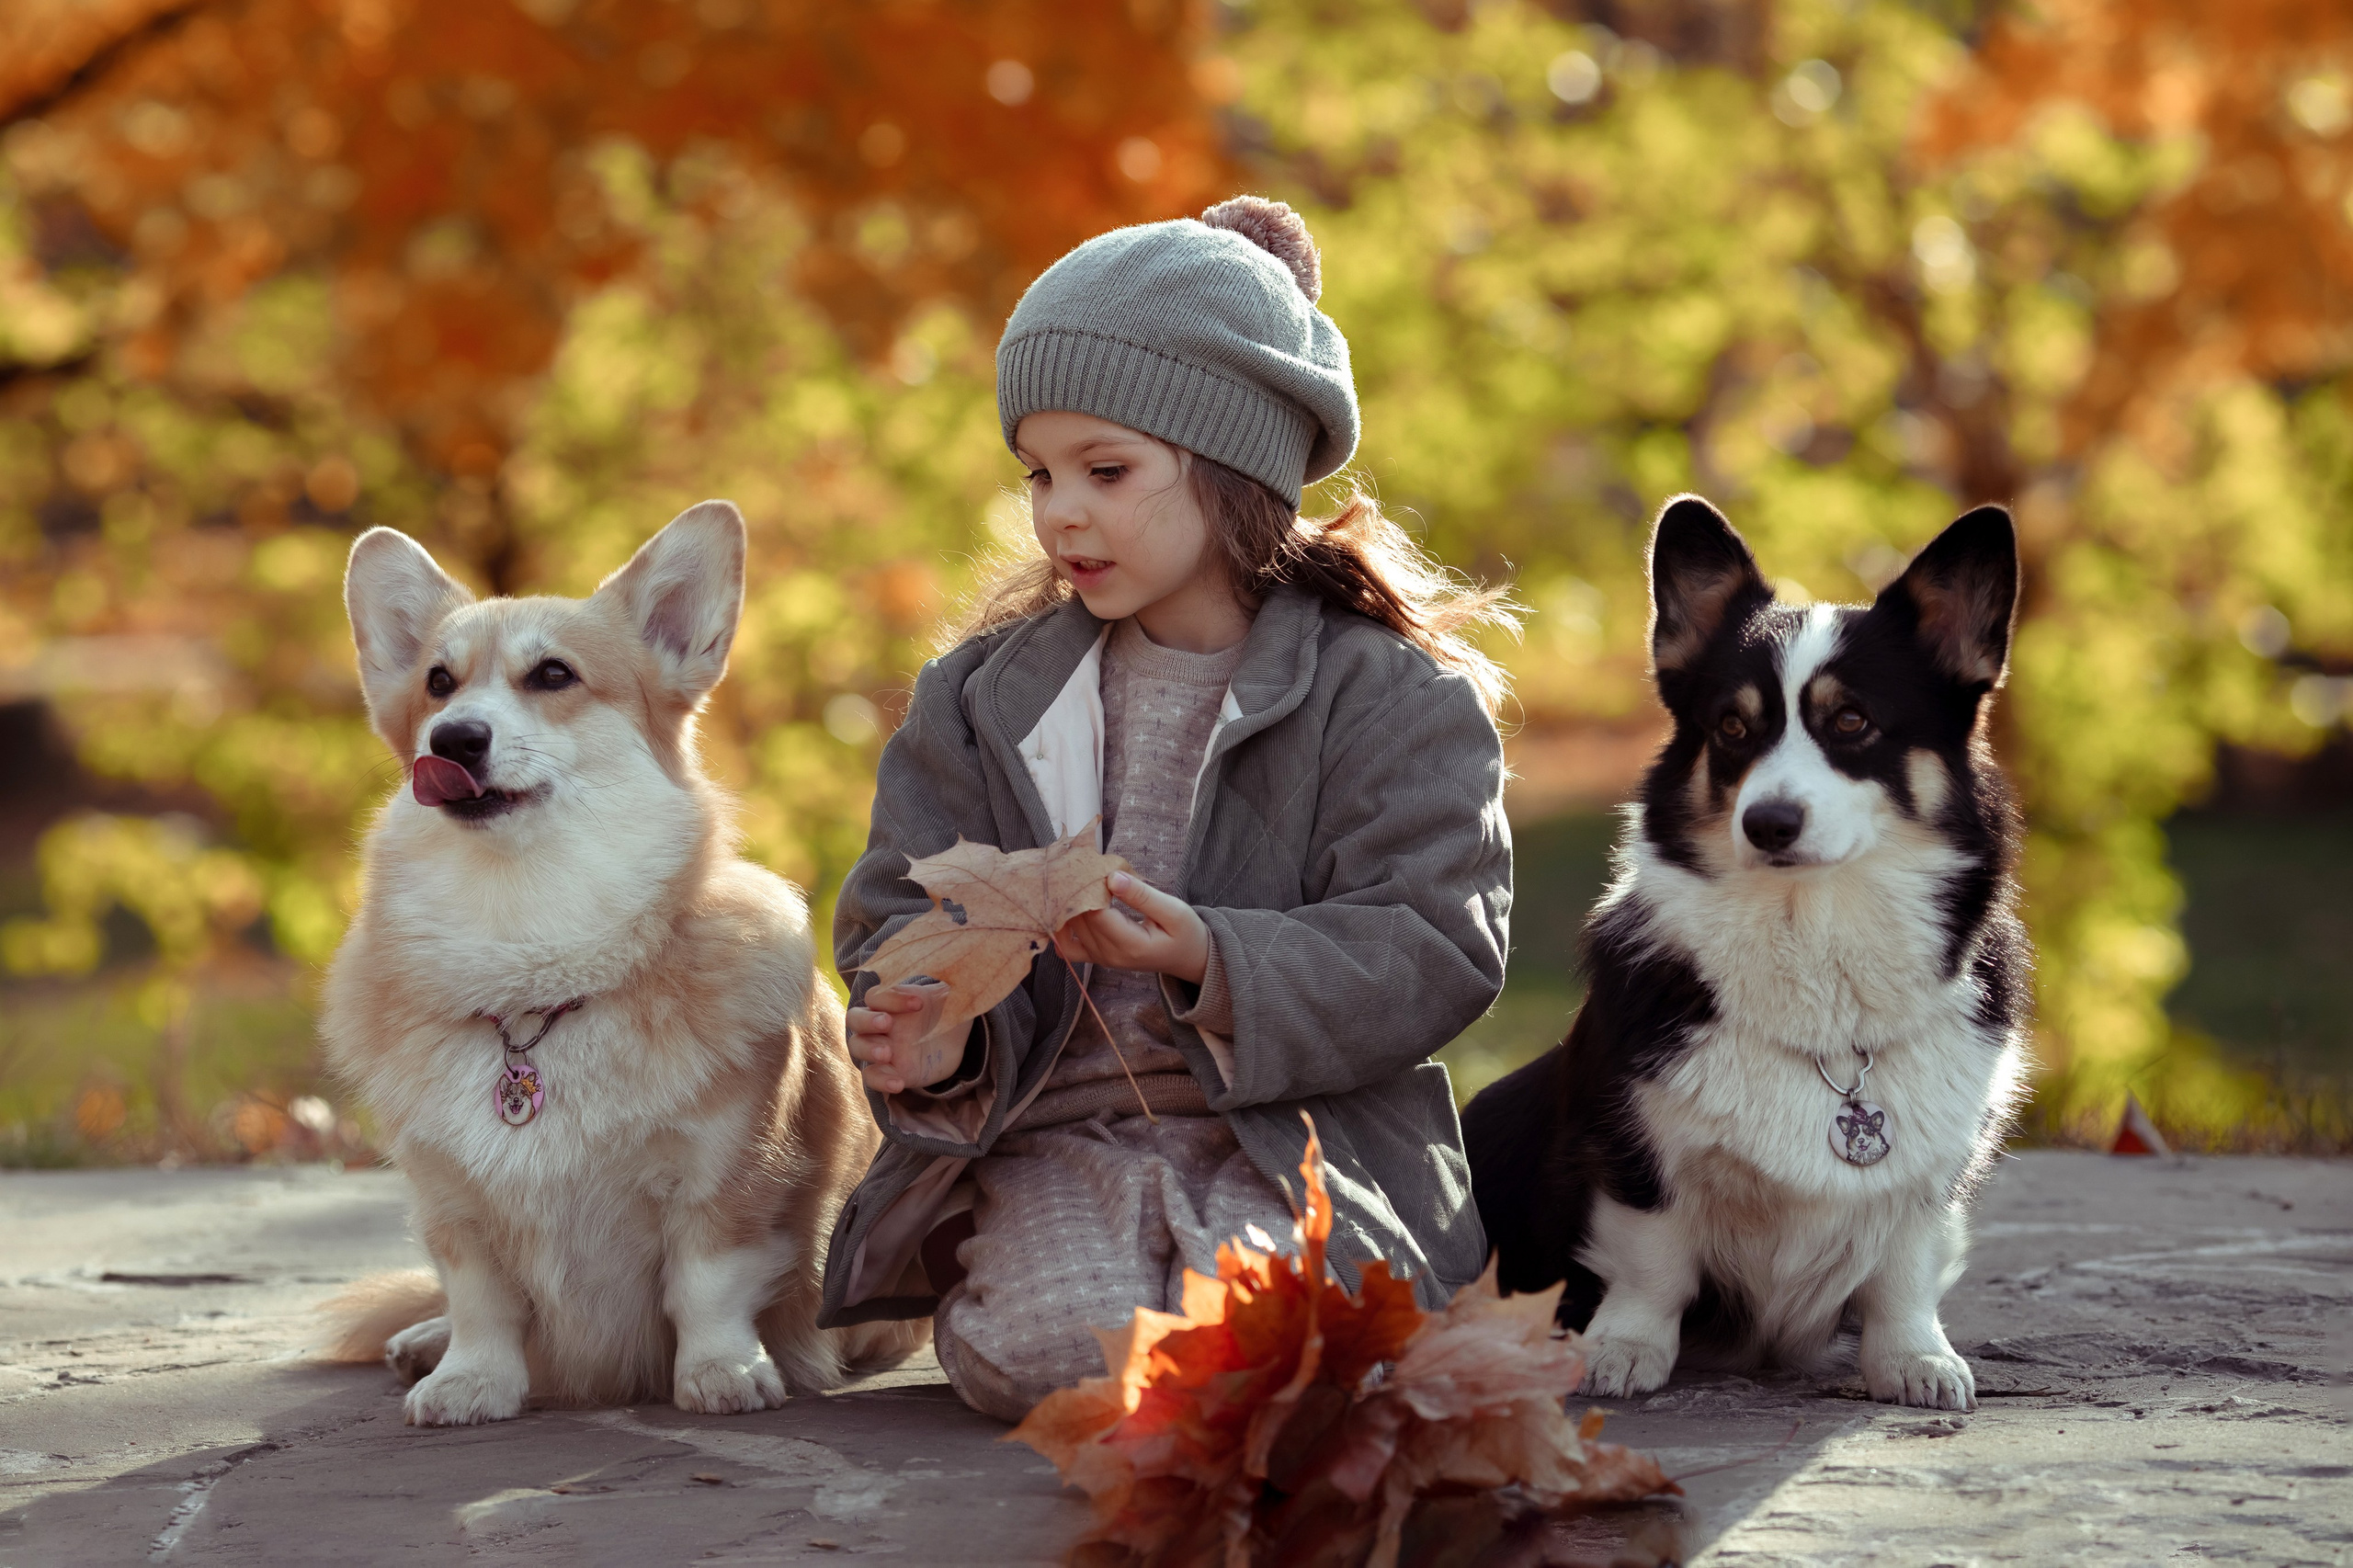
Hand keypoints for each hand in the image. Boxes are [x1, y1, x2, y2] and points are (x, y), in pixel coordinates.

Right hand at [845, 979, 956, 1094]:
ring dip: (869, 1050)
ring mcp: (880, 1047)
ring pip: (857, 1047)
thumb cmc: (944, 1011)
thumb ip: (948, 983)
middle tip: (887, 1024)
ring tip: (888, 1054)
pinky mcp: (887, 1071)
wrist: (953, 1042)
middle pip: (855, 1019)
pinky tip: (898, 1083)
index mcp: (890, 1000)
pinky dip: (880, 1080)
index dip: (893, 998)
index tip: (919, 1004)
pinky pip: (872, 1077)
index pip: (876, 995)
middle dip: (868, 1021)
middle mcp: (878, 1022)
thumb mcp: (948, 995)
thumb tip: (962, 967)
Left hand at [1052, 872, 1209, 984]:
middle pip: (1078, 919)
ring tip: (1074, 880)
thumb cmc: (1185, 933)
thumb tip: (1111, 877)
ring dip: (1067, 904)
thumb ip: (1142, 896)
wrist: (1189, 958)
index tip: (1094, 864)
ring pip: (1068, 930)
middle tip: (1081, 865)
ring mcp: (1100, 958)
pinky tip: (1068, 907)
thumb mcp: (1173, 911)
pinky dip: (1062, 927)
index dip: (1089, 887)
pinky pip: (1066, 946)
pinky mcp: (1096, 956)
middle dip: (1076, 891)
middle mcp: (1109, 955)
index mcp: (1130, 945)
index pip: (1095, 913)